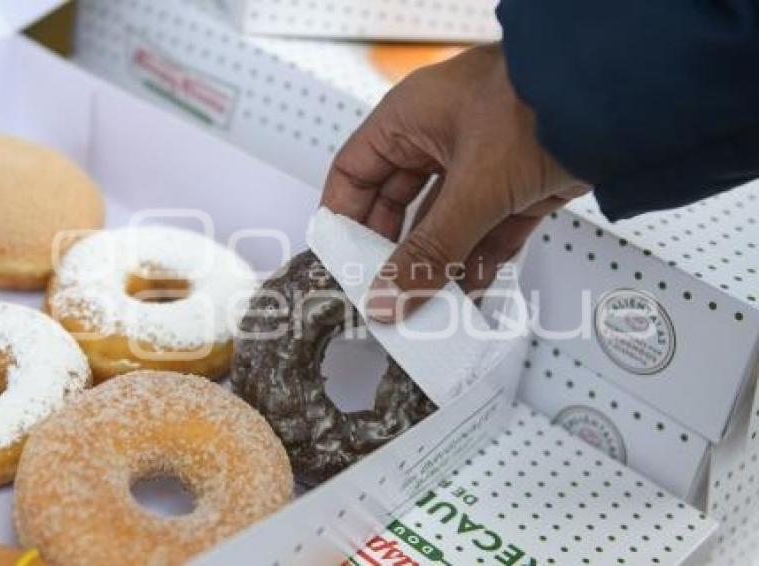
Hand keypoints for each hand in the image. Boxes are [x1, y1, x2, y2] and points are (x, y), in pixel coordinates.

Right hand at [321, 44, 588, 322]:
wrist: (624, 101)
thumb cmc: (540, 106)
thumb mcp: (473, 187)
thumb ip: (430, 250)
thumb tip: (388, 298)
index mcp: (409, 120)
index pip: (355, 173)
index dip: (342, 218)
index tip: (338, 263)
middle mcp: (437, 140)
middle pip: (397, 206)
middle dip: (392, 253)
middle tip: (382, 296)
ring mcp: (479, 165)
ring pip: (444, 225)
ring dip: (438, 266)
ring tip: (424, 308)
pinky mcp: (517, 188)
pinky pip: (486, 232)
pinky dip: (479, 262)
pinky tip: (467, 296)